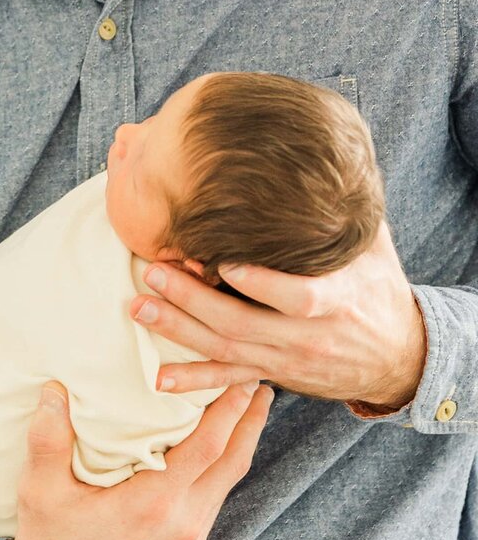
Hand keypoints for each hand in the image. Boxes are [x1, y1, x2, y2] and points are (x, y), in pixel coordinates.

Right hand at [0, 381, 272, 539]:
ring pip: (226, 486)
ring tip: (244, 414)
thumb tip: (54, 389)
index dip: (230, 409)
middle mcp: (181, 526)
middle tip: (260, 384)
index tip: (243, 378)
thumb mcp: (40, 491)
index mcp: (153, 505)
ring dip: (239, 447)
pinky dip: (220, 473)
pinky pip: (212, 505)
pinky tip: (214, 458)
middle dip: (249, 422)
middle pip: (231, 464)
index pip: (207, 446)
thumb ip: (48, 437)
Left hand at [136, 220, 427, 410]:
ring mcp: (287, 359)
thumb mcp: (375, 249)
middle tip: (154, 271)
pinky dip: (195, 380)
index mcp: (337, 300)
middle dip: (193, 299)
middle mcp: (308, 336)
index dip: (263, 285)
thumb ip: (350, 213)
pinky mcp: (275, 374)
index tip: (226, 264)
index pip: (300, 298)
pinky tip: (160, 377)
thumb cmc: (380, 291)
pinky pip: (230, 380)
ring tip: (140, 308)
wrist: (398, 357)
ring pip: (227, 349)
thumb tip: (333, 159)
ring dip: (179, 330)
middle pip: (244, 324)